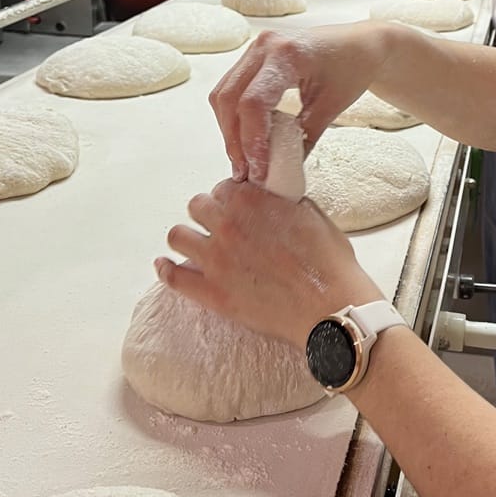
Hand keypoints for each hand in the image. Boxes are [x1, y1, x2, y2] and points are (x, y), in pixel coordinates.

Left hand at [155, 178, 382, 347]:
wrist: (330, 309)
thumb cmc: (329, 264)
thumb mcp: (312, 215)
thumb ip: (282, 201)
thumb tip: (271, 199)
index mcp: (251, 201)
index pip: (223, 187)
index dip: (231, 197)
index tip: (236, 207)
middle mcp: (227, 225)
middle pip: (198, 206)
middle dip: (209, 213)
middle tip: (221, 226)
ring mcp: (215, 260)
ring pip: (177, 236)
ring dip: (187, 236)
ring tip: (197, 245)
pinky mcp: (211, 293)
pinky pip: (173, 276)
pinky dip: (166, 268)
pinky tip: (165, 264)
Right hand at [210, 23, 389, 182]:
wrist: (358, 45)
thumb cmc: (350, 70)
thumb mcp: (331, 107)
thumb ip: (305, 139)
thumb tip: (281, 173)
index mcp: (286, 54)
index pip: (253, 102)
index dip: (251, 141)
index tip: (259, 170)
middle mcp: (264, 46)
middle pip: (229, 98)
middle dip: (233, 140)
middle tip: (244, 172)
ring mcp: (255, 48)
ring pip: (223, 94)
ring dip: (229, 130)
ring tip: (244, 161)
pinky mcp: (252, 57)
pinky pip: (230, 88)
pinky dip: (233, 116)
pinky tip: (246, 138)